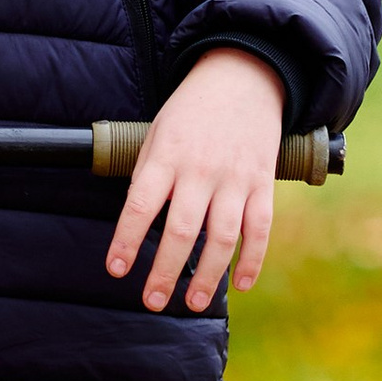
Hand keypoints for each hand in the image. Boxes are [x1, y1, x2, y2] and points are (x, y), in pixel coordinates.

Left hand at [106, 46, 285, 313]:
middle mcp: (200, 170)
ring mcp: (235, 178)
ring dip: (208, 275)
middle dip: (165, 271)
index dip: (127, 241)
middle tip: (152, 301)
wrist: (243, 78)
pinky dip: (252, 259)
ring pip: (222, 236)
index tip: (118, 270)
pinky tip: (240, 284)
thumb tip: (137, 226)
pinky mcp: (263, 183)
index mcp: (166, 156)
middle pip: (181, 230)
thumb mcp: (156, 134)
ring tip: (192, 302)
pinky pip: (260, 228)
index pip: (140, 205)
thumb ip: (147, 177)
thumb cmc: (190, 113)